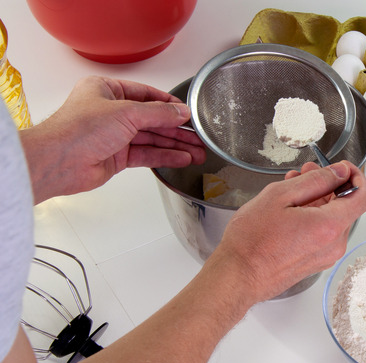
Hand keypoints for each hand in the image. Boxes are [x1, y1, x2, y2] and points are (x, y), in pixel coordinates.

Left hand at [19, 76, 204, 202]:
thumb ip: (157, 113)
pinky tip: (181, 158)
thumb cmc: (78, 130)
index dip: (169, 104)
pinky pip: (146, 154)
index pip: (146, 94)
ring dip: (175, 145)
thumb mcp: (125, 112)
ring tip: (197, 151)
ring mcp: (114, 135)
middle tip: (199, 136)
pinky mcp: (116, 156)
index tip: (188, 112)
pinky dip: (165, 156)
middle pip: (152, 119)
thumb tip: (180, 111)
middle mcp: (111, 112)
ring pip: (152, 139)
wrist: (59, 162)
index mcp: (107, 91)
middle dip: (177, 129)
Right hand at [206, 160, 365, 302]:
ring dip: (317, 199)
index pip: (363, 196)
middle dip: (329, 185)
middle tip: (306, 172)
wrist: (237, 277)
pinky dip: (312, 216)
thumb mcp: (280, 197)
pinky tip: (290, 208)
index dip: (356, 177)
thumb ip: (316, 181)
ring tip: (291, 188)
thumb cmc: (251, 242)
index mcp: (329, 227)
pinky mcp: (315, 262)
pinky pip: (322, 233)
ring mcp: (325, 256)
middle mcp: (334, 245)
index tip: (342, 168)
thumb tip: (339, 173)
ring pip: (332, 219)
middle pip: (346, 207)